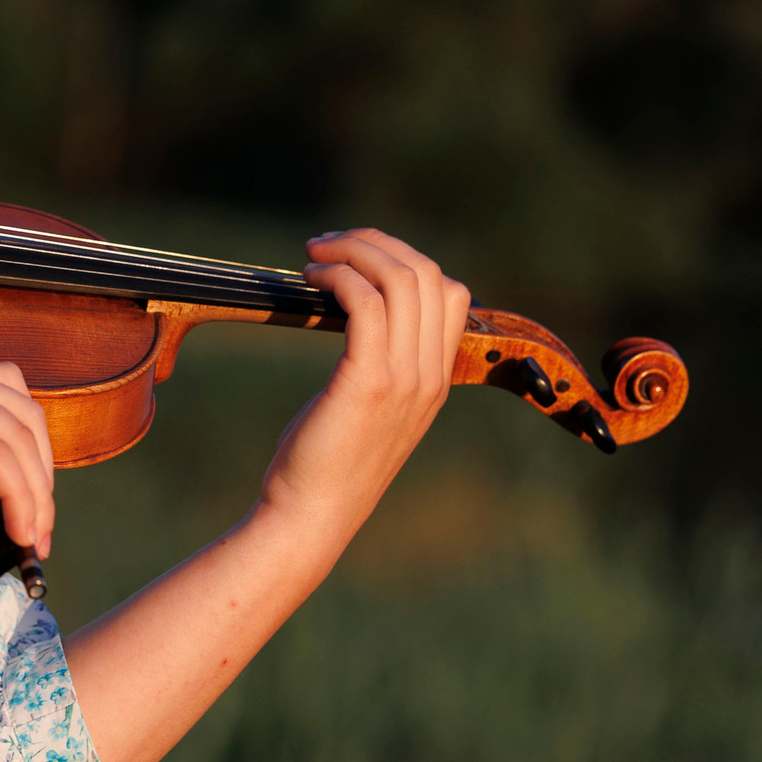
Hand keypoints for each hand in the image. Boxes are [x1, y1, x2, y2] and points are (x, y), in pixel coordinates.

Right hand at [0, 351, 56, 553]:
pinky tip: (12, 525)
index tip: (24, 523)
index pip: (4, 415)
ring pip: (17, 432)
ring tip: (29, 539)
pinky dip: (13, 488)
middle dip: (41, 480)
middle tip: (35, 538)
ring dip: (34, 490)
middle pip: (25, 419)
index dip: (26, 468)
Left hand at [259, 228, 469, 541]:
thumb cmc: (323, 465)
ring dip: (353, 251)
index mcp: (435, 380)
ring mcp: (405, 379)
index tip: (357, 259)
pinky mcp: (367, 382)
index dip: (405, 260)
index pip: (451, 293)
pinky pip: (365, 302)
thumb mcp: (367, 408)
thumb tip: (352, 309)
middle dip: (375, 244)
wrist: (311, 518)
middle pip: (427, 274)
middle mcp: (429, 376)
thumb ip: (378, 365)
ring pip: (400, 279)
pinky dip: (338, 276)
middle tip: (327, 243)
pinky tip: (309, 279)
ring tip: (314, 253)